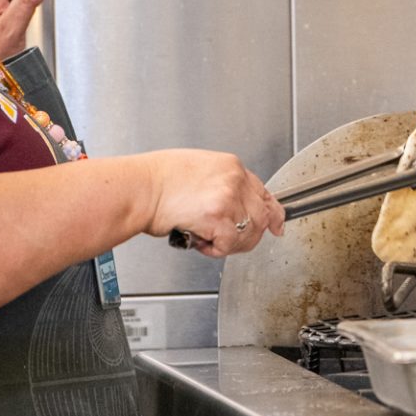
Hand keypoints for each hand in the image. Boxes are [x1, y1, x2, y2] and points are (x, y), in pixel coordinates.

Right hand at [146, 150, 285, 256]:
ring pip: (249, 233)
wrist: (138, 188)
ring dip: (230, 244)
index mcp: (231, 166)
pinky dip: (215, 249)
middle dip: (248, 235)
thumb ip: (223, 184)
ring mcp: (228, 197)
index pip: (264, 192)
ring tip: (207, 238)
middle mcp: (234, 179)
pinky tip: (198, 239)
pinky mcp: (218, 217)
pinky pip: (229, 243)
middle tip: (227, 240)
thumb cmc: (157, 180)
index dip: (273, 213)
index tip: (277, 225)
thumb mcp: (199, 170)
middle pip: (262, 216)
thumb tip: (236, 202)